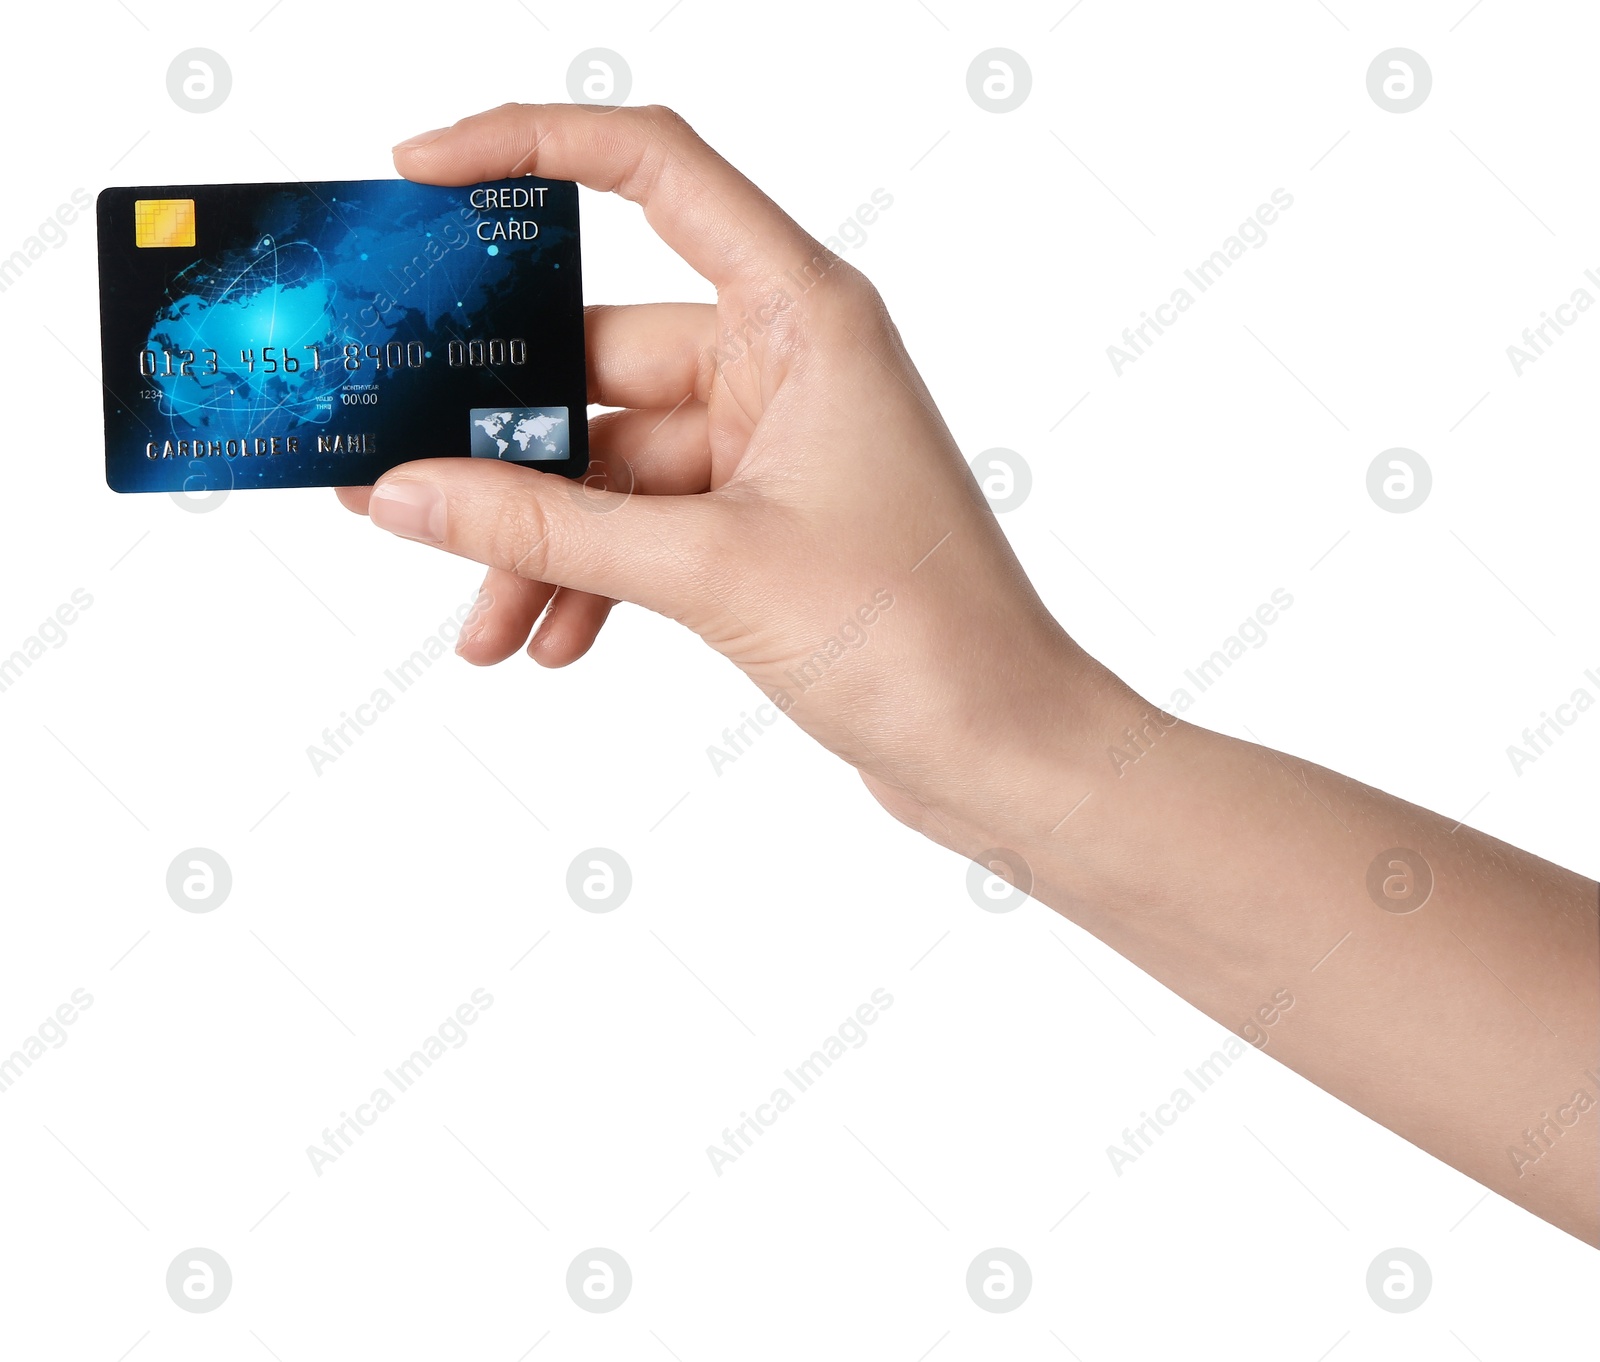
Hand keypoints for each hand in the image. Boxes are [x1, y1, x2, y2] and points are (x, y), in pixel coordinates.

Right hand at [340, 103, 1122, 843]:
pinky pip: (645, 523)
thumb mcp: (709, 570)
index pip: (658, 171)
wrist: (1003, 749)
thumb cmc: (919, 637)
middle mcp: (787, 362)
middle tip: (403, 489)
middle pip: (601, 355)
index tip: (421, 172)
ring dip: (540, 539)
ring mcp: (774, 444)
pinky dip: (593, 575)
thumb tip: (404, 496)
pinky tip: (553, 640)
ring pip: (611, 461)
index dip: (532, 145)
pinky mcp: (764, 520)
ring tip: (484, 627)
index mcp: (803, 316)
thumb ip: (545, 530)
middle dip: (502, 444)